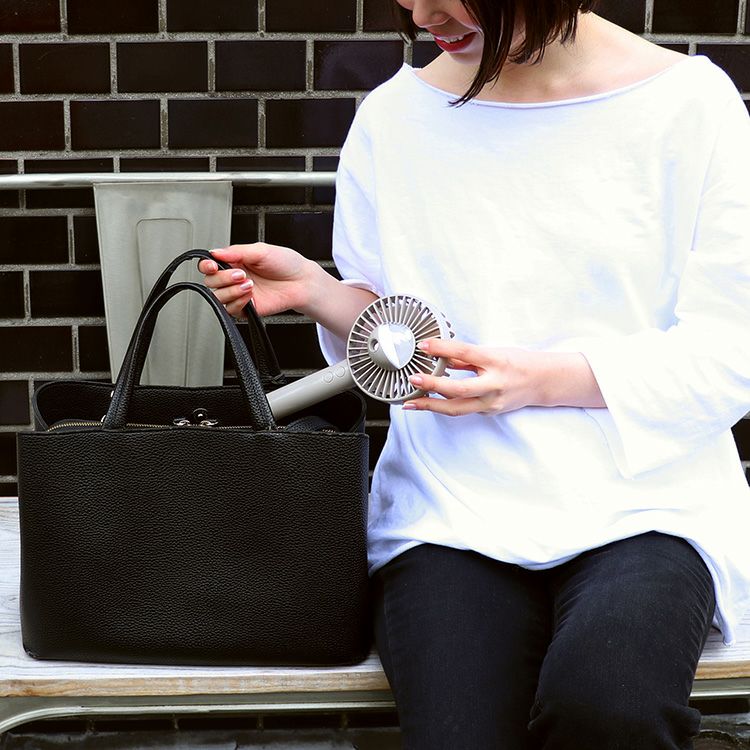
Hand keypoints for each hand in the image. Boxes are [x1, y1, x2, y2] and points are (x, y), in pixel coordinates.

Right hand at [198, 243, 314, 317]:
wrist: (301, 282)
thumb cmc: (286, 264)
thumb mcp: (260, 250)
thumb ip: (235, 251)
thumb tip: (215, 252)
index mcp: (235, 262)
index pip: (210, 265)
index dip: (206, 266)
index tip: (212, 265)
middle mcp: (234, 278)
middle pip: (210, 282)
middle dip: (223, 278)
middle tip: (241, 274)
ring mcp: (239, 294)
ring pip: (218, 297)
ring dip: (231, 290)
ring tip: (249, 284)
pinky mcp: (246, 309)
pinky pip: (231, 309)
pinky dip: (238, 301)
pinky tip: (250, 295)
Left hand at [402, 338, 604, 415]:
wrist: (543, 382)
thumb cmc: (517, 362)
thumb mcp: (493, 352)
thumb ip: (467, 357)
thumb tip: (441, 355)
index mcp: (496, 361)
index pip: (465, 353)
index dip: (443, 349)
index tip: (424, 346)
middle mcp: (494, 384)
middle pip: (459, 389)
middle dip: (433, 386)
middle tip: (414, 380)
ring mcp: (491, 402)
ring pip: (457, 408)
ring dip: (431, 406)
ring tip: (411, 403)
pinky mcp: (488, 411)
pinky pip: (463, 410)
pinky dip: (444, 406)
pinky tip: (429, 403)